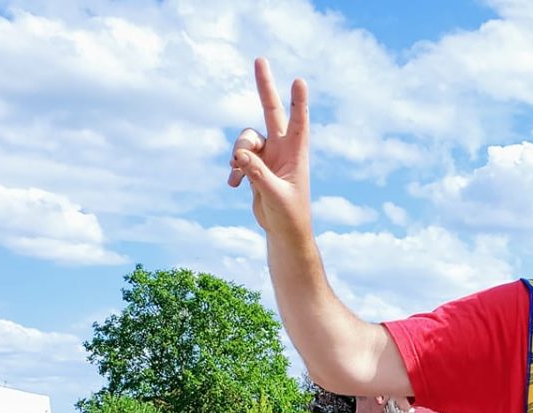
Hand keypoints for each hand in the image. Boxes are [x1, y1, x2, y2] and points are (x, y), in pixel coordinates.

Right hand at [228, 59, 312, 239]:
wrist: (284, 232)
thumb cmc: (289, 216)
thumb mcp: (275, 196)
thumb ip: (258, 175)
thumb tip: (240, 156)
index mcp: (296, 154)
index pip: (298, 123)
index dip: (298, 102)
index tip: (299, 80)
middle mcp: (282, 149)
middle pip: (271, 110)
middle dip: (265, 86)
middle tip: (260, 59)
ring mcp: (267, 155)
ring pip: (246, 138)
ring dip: (238, 151)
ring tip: (238, 171)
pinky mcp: (255, 165)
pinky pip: (238, 156)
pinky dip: (234, 169)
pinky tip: (233, 184)